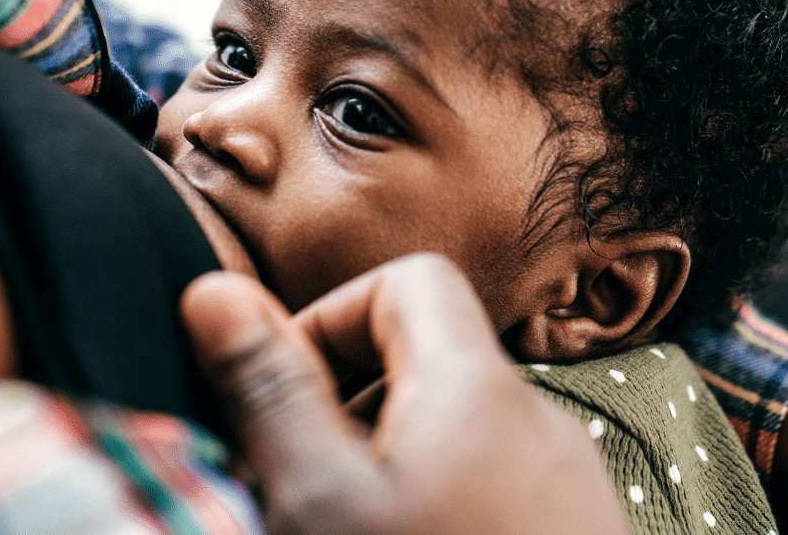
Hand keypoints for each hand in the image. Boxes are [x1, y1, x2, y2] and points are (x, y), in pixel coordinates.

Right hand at [182, 253, 628, 534]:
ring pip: (460, 434)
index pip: (409, 280)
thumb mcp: (318, 501)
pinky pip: (499, 488)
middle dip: (354, 407)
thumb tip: (215, 288)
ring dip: (392, 469)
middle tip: (306, 491)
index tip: (287, 399)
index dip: (334, 317)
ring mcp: (572, 485)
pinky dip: (443, 508)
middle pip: (433, 359)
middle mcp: (542, 421)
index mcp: (481, 386)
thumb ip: (271, 390)